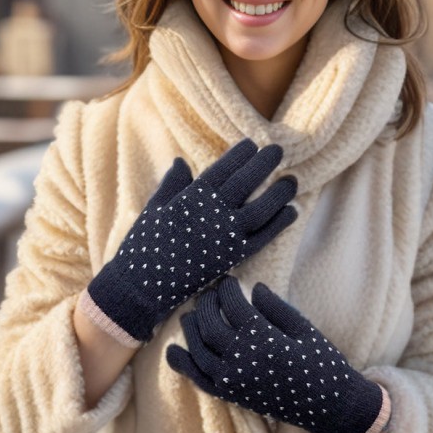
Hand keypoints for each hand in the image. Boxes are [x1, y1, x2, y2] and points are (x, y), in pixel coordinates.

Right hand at [84, 140, 296, 342]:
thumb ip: (172, 184)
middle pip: (245, 183)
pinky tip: (291, 211)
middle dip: (263, 164)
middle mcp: (211, 214)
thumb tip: (182, 161)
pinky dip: (279, 224)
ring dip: (278, 194)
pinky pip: (262, 238)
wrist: (140, 288)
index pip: (222, 169)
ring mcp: (224, 237)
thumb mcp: (153, 209)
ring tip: (291, 181)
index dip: (240, 155)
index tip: (253, 144)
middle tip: (279, 150)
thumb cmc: (142, 246)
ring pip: (260, 209)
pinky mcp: (233, 259)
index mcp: (191, 198)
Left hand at [167, 276, 383, 432]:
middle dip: (205, 304)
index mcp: (264, 340)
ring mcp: (234, 381)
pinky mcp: (231, 396)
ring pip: (198, 351)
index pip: (232, 306)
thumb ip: (276, 307)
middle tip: (210, 293)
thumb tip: (254, 287)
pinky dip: (183, 365)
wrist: (329, 407)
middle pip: (209, 326)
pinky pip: (199, 380)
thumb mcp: (304, 328)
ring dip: (191, 328)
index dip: (227, 289)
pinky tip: (174, 350)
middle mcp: (243, 361)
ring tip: (193, 314)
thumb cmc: (322, 362)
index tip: (228, 280)